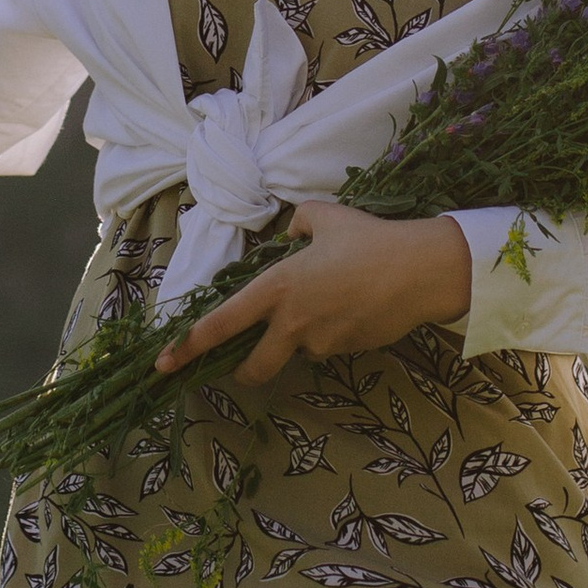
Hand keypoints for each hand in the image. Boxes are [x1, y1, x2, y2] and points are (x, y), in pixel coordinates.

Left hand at [158, 202, 471, 388]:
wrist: (421, 271)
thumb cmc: (369, 238)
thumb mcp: (325, 215)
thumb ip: (296, 225)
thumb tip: (289, 235)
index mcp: (276, 287)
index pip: (222, 323)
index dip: (189, 345)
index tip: (165, 362)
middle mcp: (292, 322)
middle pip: (252, 367)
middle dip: (242, 371)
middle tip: (242, 363)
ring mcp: (320, 342)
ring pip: (296, 352)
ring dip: (298, 340)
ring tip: (331, 303)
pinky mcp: (347, 352)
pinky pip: (327, 347)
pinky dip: (330, 334)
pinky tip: (354, 307)